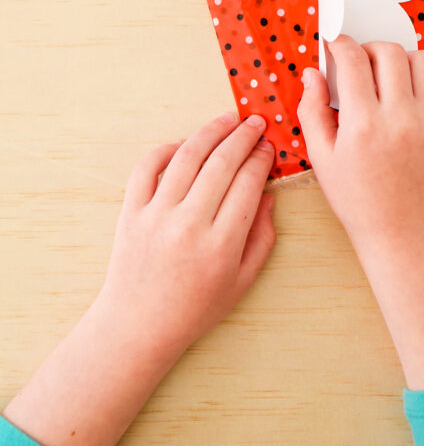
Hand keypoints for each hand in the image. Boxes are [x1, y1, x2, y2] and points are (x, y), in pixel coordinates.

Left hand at [4, 113, 275, 445]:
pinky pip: (147, 167)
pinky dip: (166, 149)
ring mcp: (156, 216)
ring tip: (226, 120)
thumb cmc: (195, 308)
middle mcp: (189, 225)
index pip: (248, 183)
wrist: (138, 325)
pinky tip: (185, 144)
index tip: (270, 147)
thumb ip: (263, 238)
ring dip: (211, 132)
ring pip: (187, 156)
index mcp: (221, 244)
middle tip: (255, 124)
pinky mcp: (131, 212)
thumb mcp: (242, 281)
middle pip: (222, 163)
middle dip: (243, 137)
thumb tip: (269, 197)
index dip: (262, 159)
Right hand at [298, 37, 423, 257]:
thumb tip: (312, 73)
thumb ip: (312, 110)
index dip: (339, 44)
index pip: (352, 60)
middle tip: (359, 61)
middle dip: (369, 47)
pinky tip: (414, 85)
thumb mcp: (321, 157)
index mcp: (363, 125)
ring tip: (388, 74)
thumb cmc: (358, 198)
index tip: (334, 44)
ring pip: (422, 59)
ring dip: (401, 58)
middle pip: (389, 52)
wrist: (402, 230)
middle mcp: (400, 118)